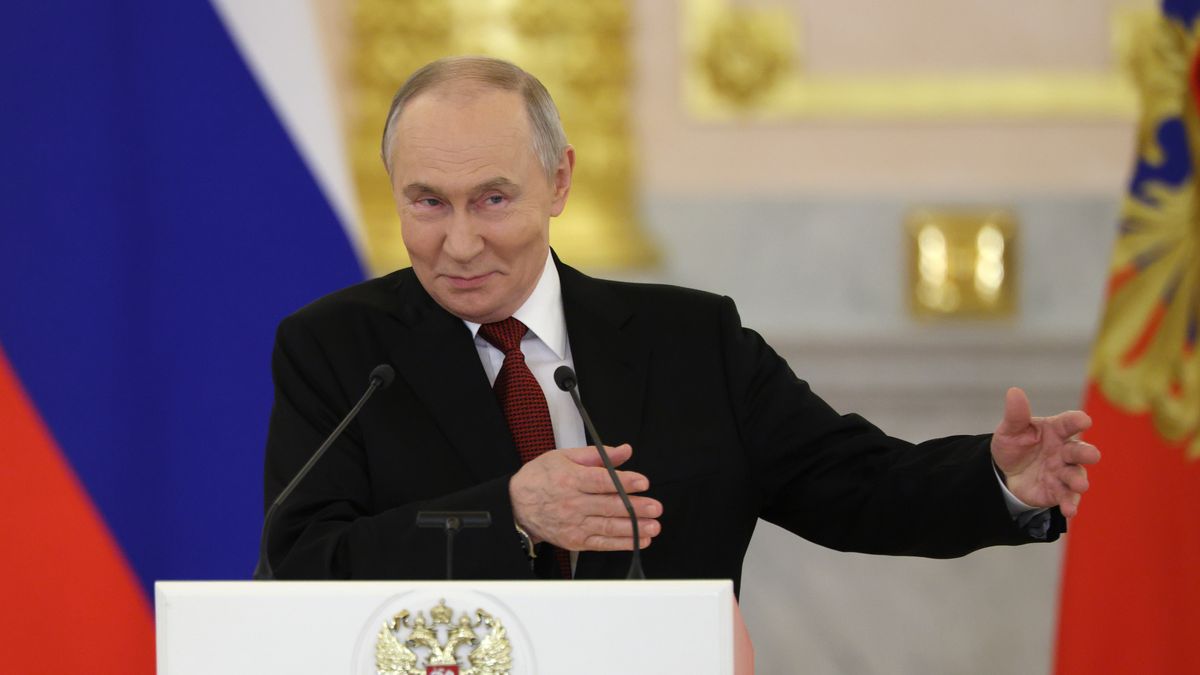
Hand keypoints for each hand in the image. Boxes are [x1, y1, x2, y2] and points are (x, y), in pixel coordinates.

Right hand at [509, 444, 662, 550]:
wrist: (516, 505)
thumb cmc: (541, 478)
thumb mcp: (564, 457)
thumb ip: (598, 455)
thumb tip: (625, 451)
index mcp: (570, 479)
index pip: (601, 481)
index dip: (624, 482)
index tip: (643, 482)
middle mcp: (573, 503)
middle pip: (608, 506)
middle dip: (635, 508)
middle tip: (655, 507)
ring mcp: (574, 525)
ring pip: (608, 527)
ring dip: (633, 528)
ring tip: (653, 526)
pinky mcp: (575, 541)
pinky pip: (602, 544)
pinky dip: (622, 543)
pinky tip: (639, 540)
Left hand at [991, 387, 1100, 517]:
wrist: (1005, 473)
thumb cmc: (1014, 445)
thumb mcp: (1010, 430)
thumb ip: (1016, 415)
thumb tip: (1014, 392)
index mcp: (1055, 430)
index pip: (1068, 423)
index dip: (1077, 421)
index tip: (1084, 420)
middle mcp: (1064, 451)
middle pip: (1079, 451)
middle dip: (1086, 453)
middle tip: (1093, 455)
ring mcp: (1063, 472)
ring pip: (1076, 475)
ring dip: (1079, 480)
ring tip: (1080, 485)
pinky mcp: (1058, 491)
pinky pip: (1067, 497)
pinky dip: (1070, 503)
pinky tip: (1070, 511)